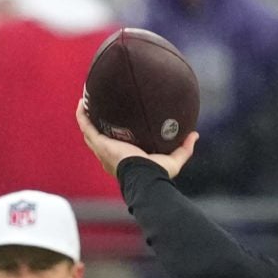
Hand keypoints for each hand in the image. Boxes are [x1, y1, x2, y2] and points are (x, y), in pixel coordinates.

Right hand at [76, 97, 198, 179]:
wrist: (145, 176)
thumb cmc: (156, 174)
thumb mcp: (173, 160)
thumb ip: (183, 149)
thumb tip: (194, 135)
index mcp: (123, 160)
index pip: (115, 147)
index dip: (113, 136)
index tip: (117, 122)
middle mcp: (109, 156)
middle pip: (98, 138)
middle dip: (96, 124)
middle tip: (98, 108)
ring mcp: (102, 149)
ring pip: (89, 131)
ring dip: (86, 116)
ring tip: (86, 100)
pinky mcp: (100, 143)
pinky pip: (86, 125)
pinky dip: (82, 113)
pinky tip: (83, 100)